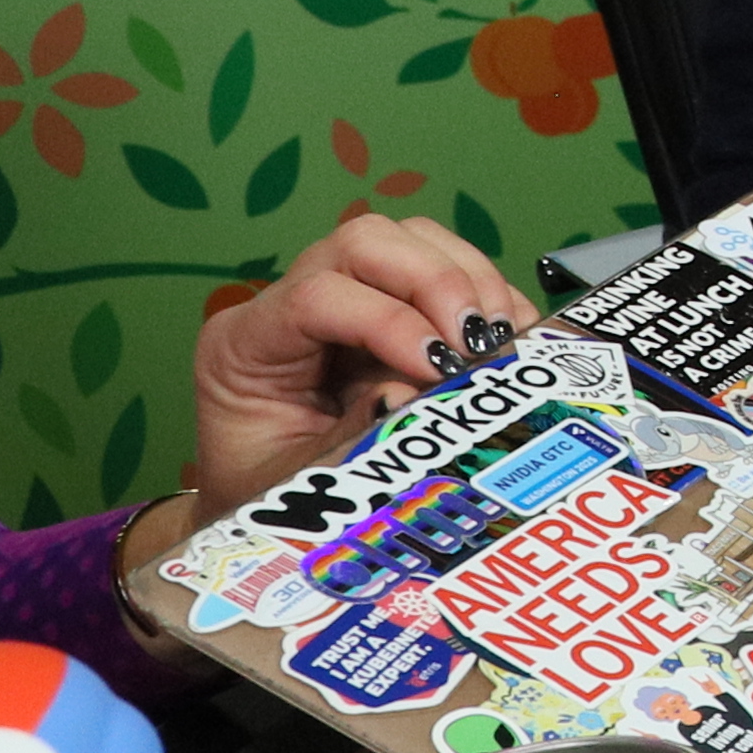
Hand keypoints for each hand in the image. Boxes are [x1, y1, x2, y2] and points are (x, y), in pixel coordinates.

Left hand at [183, 213, 530, 517]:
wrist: (271, 513)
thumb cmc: (272, 501)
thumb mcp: (296, 487)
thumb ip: (349, 438)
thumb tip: (411, 391)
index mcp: (245, 347)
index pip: (316, 296)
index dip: (387, 320)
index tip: (438, 368)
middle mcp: (289, 306)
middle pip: (367, 242)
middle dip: (435, 281)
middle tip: (475, 343)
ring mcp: (344, 296)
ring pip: (413, 239)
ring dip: (469, 281)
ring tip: (494, 343)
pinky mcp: (394, 306)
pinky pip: (451, 266)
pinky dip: (491, 295)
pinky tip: (506, 340)